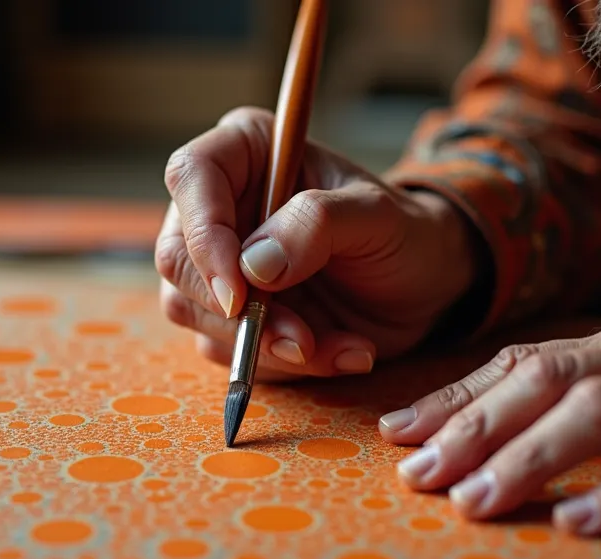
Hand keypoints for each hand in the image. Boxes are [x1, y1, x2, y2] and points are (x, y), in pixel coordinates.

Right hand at [157, 107, 477, 380]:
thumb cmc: (403, 232)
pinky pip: (227, 350)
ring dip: (262, 345)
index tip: (239, 293)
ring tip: (336, 346)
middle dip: (235, 311)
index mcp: (246, 152)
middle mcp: (219, 205)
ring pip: (193, 311)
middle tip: (299, 340)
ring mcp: (218, 265)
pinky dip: (282, 364)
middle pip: (177, 257)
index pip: (191, 175)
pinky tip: (340, 352)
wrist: (424, 286)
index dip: (204, 235)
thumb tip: (252, 265)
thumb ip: (318, 224)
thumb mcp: (376, 215)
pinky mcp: (229, 316)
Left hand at [382, 308, 600, 535]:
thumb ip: (596, 390)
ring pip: (599, 414)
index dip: (455, 396)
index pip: (521, 361)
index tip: (396, 431)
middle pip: (544, 382)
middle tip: (417, 474)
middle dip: (471, 428)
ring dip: (528, 459)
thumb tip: (506, 426)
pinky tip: (580, 522)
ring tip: (474, 502)